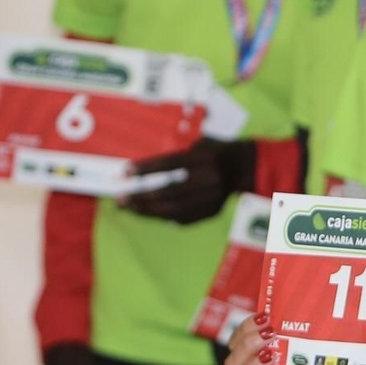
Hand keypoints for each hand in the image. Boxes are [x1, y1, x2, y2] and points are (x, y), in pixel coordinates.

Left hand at [121, 139, 252, 223]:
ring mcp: (211, 198)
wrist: (245, 167)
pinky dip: (163, 216)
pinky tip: (148, 213)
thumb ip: (178, 158)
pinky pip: (183, 218)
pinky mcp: (211, 211)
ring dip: (148, 210)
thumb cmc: (216, 151)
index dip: (147, 169)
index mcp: (204, 159)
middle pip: (169, 191)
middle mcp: (208, 179)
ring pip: (174, 209)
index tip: (126, 172)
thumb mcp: (199, 146)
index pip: (170, 164)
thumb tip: (147, 171)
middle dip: (141, 196)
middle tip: (120, 198)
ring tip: (129, 208)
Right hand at [223, 315, 360, 364]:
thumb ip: (297, 321)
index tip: (263, 317)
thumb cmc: (333, 354)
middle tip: (268, 334)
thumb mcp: (312, 334)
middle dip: (244, 346)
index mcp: (264, 352)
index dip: (243, 329)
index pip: (236, 342)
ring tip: (268, 356)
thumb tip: (291, 294)